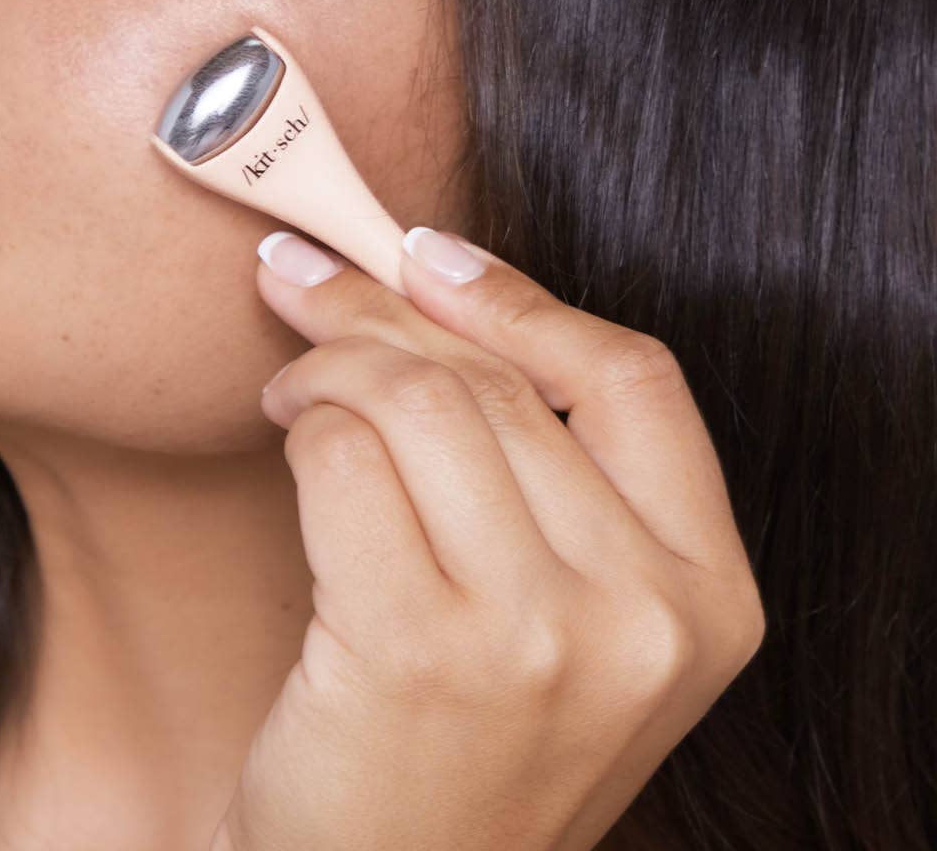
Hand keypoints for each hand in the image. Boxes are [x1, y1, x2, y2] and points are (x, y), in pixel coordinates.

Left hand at [210, 227, 765, 850]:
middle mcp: (643, 617)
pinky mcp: (415, 649)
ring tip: (291, 374)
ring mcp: (536, 638)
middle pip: (503, 382)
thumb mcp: (567, 620)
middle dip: (382, 308)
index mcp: (710, 599)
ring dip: (332, 360)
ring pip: (419, 401)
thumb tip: (435, 286)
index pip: (635, 380)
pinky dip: (301, 421)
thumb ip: (545, 476)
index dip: (521, 297)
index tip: (428, 253)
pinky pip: (345, 455)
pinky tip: (285, 430)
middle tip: (307, 275)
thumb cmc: (465, 741)